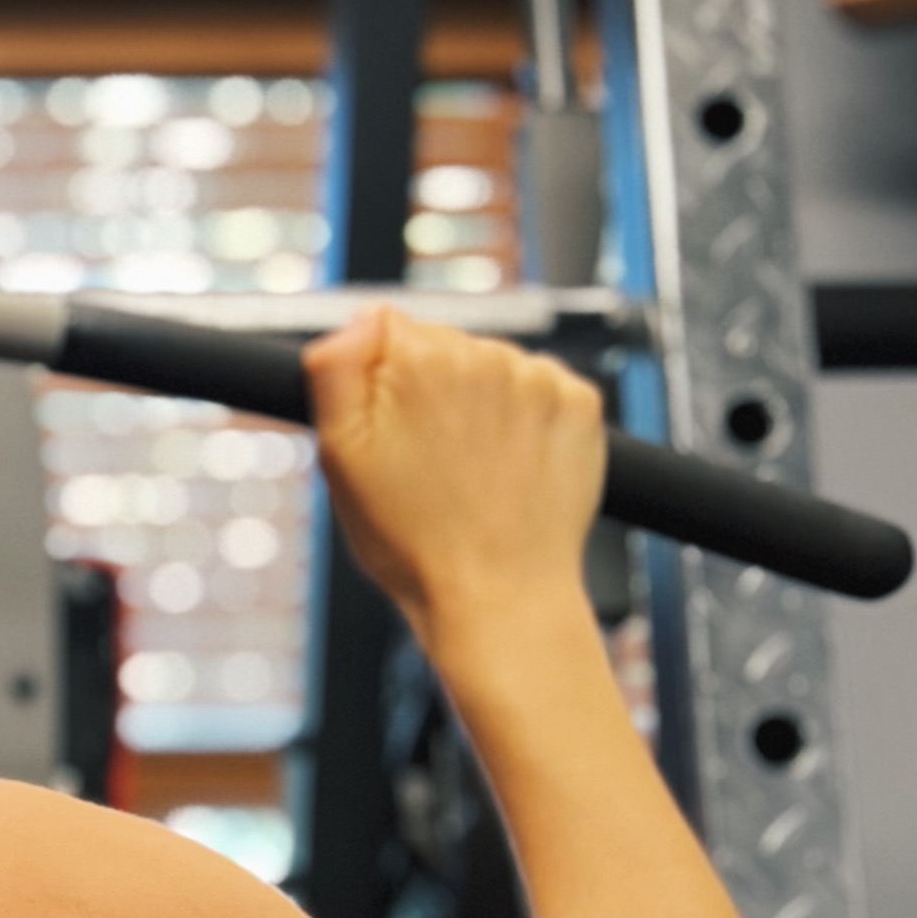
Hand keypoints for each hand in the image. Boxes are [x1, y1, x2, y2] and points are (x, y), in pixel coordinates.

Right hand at [307, 304, 606, 658]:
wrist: (499, 597)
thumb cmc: (413, 542)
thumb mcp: (340, 457)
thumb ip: (335, 370)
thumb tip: (357, 320)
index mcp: (420, 358)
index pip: (386, 330)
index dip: (378, 380)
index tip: (388, 428)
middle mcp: (486, 354)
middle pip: (443, 347)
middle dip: (430, 391)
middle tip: (427, 460)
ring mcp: (540, 378)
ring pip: (492, 368)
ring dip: (480, 405)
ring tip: (471, 470)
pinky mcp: (581, 404)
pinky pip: (542, 389)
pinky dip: (527, 420)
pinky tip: (509, 466)